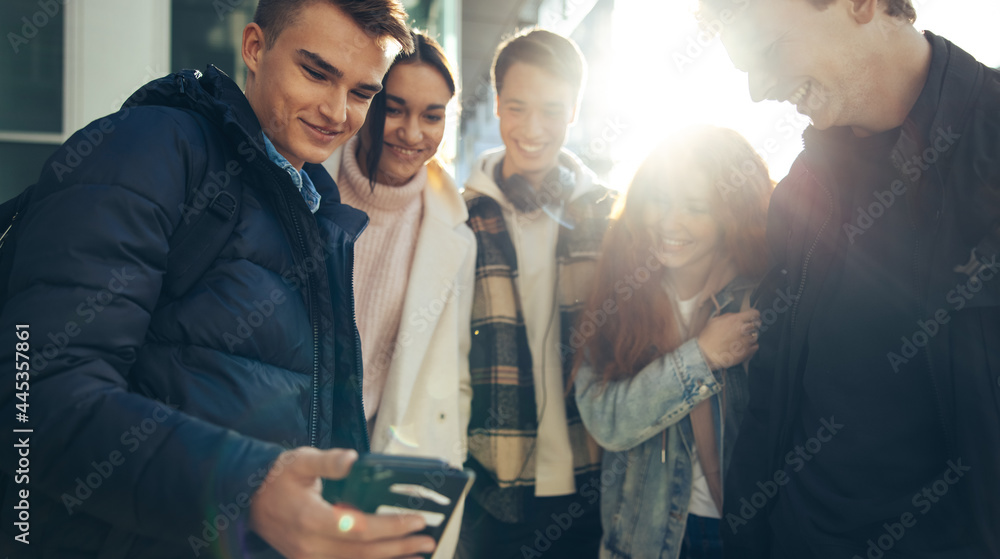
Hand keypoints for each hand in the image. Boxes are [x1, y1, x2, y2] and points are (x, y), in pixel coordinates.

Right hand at [249, 447, 435, 558]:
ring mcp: (308, 558)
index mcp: (310, 519)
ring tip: (418, 556)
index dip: (390, 527)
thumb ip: (328, 462)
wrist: (249, 499)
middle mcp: (309, 546)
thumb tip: (353, 459)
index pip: (359, 529)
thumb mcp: (301, 460)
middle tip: (427, 541)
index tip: (416, 520)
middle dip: (399, 547)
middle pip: (362, 552)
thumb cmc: (278, 477)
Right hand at [697, 309, 760, 369]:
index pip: (754, 314)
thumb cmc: (707, 338)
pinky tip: (743, 347)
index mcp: (735, 320)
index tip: (752, 317)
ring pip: (756, 335)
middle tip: (746, 329)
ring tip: (742, 339)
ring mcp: (746, 341)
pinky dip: (752, 346)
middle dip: (753, 326)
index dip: (754, 315)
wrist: (705, 355)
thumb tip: (737, 315)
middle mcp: (743, 329)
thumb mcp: (715, 321)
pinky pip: (756, 346)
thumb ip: (728, 316)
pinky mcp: (746, 352)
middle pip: (757, 325)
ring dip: (751, 336)